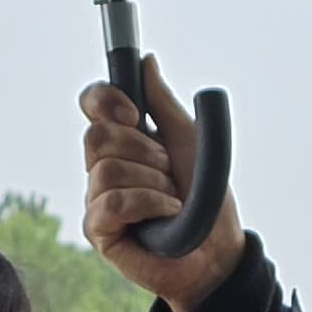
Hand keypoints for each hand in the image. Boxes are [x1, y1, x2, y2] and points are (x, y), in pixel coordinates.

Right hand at [80, 57, 247, 311]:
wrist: (218, 249)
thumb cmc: (206, 198)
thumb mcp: (188, 139)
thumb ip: (163, 103)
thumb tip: (146, 62)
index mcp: (123, 140)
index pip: (93, 104)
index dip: (106, 100)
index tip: (134, 112)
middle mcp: (104, 167)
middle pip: (97, 135)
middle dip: (143, 149)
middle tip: (167, 168)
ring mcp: (98, 199)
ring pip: (106, 170)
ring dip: (151, 182)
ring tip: (172, 199)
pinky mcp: (99, 231)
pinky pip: (112, 203)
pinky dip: (148, 204)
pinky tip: (167, 215)